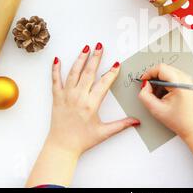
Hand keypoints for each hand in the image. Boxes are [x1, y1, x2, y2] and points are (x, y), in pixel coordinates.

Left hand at [26, 43, 138, 186]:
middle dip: (95, 58)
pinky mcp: (57, 98)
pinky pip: (55, 81)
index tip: (116, 64)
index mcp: (91, 104)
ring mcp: (66, 96)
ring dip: (80, 59)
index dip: (111, 73)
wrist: (62, 146)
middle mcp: (78, 97)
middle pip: (88, 73)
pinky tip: (57, 60)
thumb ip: (122, 125)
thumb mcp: (104, 132)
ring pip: (73, 73)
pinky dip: (55, 69)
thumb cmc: (82, 140)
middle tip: (100, 47)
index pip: (104, 83)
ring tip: (85, 48)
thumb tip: (136, 121)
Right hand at [138, 63, 192, 138]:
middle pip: (164, 68)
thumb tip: (144, 85)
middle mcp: (185, 78)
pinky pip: (172, 76)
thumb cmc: (180, 120)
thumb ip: (145, 95)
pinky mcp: (186, 82)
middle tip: (149, 89)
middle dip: (153, 77)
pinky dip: (164, 83)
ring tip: (158, 94)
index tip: (143, 81)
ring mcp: (187, 80)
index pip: (160, 68)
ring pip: (167, 72)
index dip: (149, 73)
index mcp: (180, 83)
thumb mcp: (156, 109)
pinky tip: (164, 94)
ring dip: (159, 81)